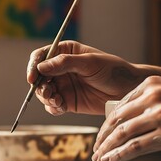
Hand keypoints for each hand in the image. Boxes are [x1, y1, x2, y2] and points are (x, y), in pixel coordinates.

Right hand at [27, 40, 142, 114]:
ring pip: (43, 92)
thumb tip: (42, 66)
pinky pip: (52, 106)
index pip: (41, 56)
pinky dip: (53, 108)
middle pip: (38, 76)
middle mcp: (60, 69)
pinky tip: (61, 107)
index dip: (33, 66)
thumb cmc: (113, 71)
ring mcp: (63, 85)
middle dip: (39, 86)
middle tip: (48, 93)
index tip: (32, 77)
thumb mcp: (90, 63)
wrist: (127, 91)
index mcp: (65, 52)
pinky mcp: (67, 101)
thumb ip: (65, 63)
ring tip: (57, 101)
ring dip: (46, 98)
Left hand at [92, 76, 160, 160]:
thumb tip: (134, 120)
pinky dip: (119, 155)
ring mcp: (159, 114)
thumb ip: (152, 101)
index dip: (107, 122)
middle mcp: (152, 96)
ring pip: (122, 133)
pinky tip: (111, 160)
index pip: (119, 105)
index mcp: (151, 84)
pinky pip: (135, 146)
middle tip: (95, 147)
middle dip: (102, 136)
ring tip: (99, 156)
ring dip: (107, 147)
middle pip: (116, 119)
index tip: (102, 133)